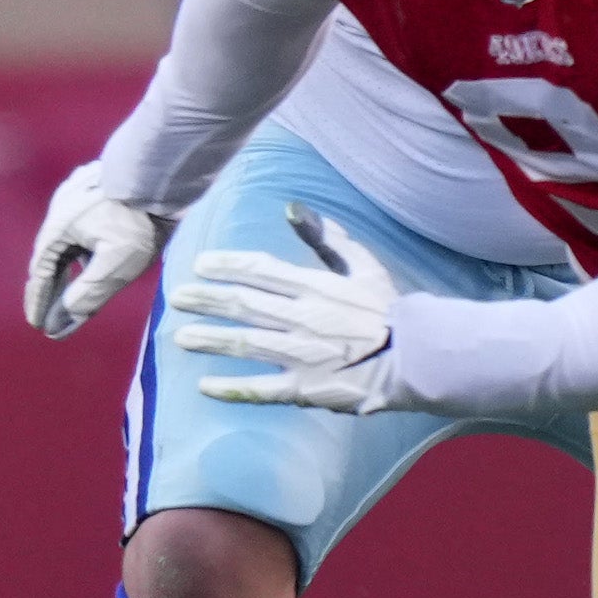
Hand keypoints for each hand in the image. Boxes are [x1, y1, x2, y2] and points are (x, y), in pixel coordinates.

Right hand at [23, 163, 166, 338]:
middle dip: (53, 287)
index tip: (38, 325)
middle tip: (53, 313)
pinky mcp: (95, 187)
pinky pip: (81, 223)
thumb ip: (89, 293)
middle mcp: (60, 210)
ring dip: (68, 266)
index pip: (42, 273)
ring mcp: (76, 195)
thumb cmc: (138, 221)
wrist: (162, 173)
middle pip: (51, 256)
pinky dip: (82, 246)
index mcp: (58, 229)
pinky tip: (93, 252)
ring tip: (73, 287)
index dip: (39, 301)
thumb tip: (67, 316)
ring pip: (67, 238)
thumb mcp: (115, 265)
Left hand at [170, 202, 406, 413]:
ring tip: (181, 337)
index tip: (200, 265)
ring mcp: (301, 355)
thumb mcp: (364, 266)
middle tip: (178, 297)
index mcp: (315, 287)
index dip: (226, 266)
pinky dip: (232, 389)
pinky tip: (205, 387)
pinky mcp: (306, 389)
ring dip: (210, 340)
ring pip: (244, 344)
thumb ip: (327, 239)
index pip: (260, 270)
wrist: (420, 358)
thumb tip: (293, 208)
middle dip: (206, 300)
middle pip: (243, 305)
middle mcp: (301, 318)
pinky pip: (262, 389)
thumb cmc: (391, 310)